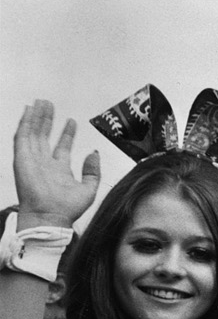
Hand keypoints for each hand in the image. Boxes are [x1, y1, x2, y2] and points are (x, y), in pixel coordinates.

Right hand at [12, 100, 99, 228]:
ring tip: (41, 102)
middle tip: (50, 104)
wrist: (51, 217)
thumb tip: (94, 152)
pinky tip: (29, 111)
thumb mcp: (89, 188)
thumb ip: (93, 171)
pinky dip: (26, 123)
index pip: (62, 146)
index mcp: (58, 170)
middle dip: (48, 120)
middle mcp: (44, 163)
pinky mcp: (22, 158)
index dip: (66, 133)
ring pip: (33, 133)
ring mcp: (32, 160)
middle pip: (44, 136)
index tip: (71, 120)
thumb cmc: (68, 208)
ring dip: (36, 117)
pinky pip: (22, 136)